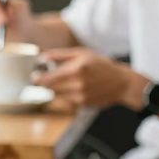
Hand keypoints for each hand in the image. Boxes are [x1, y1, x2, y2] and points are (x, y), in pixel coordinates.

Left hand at [35, 47, 149, 108]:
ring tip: (65, 82)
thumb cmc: (102, 65)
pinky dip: (65, 96)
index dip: (37, 78)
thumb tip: (41, 57)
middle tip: (45, 78)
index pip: (47, 79)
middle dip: (46, 84)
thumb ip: (59, 55)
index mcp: (76, 69)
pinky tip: (74, 89)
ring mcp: (80, 96)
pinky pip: (66, 101)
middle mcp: (77, 84)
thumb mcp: (82, 53)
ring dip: (55, 90)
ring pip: (56, 96)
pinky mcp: (83, 105)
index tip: (35, 76)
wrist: (122, 83)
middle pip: (49, 88)